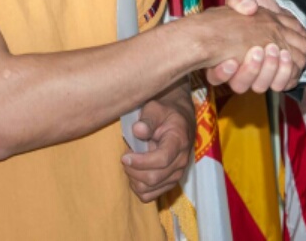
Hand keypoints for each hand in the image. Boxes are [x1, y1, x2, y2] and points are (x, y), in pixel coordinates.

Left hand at [122, 85, 194, 201]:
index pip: (162, 159)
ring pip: (150, 189)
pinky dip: (138, 188)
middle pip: (154, 177)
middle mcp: (181, 161)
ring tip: (130, 164)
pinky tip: (135, 173)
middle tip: (124, 157)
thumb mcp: (155, 109)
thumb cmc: (164, 113)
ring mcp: (177, 174)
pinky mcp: (170, 183)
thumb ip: (148, 119)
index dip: (140, 162)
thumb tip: (138, 130)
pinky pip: (150, 196)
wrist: (179, 121)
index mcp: (179, 141)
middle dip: (133, 170)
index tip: (124, 156)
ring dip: (134, 179)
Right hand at [205, 0, 305, 93]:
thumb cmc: (252, 8)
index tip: (231, 61)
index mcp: (221, 56)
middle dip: (251, 71)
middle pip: (240, 85)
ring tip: (278, 52)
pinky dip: (285, 74)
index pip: (215, 76)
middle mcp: (238, 72)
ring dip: (270, 70)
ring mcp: (257, 76)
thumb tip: (249, 8)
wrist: (274, 14)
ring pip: (260, 86)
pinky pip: (280, 85)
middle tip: (259, 50)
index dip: (221, 73)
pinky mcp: (276, 76)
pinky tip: (287, 56)